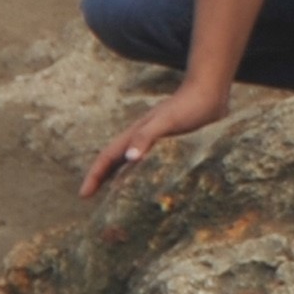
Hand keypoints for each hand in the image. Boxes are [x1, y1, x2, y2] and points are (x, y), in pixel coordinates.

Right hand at [82, 83, 231, 195]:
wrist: (210, 92)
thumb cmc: (189, 106)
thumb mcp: (167, 122)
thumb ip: (146, 137)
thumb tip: (128, 158)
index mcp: (136, 134)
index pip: (107, 157)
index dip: (94, 176)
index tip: (83, 195)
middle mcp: (141, 139)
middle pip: (114, 161)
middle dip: (100, 179)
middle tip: (90, 200)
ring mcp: (155, 142)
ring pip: (129, 164)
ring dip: (118, 179)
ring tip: (113, 200)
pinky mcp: (170, 146)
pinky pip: (147, 165)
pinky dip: (141, 177)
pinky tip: (148, 187)